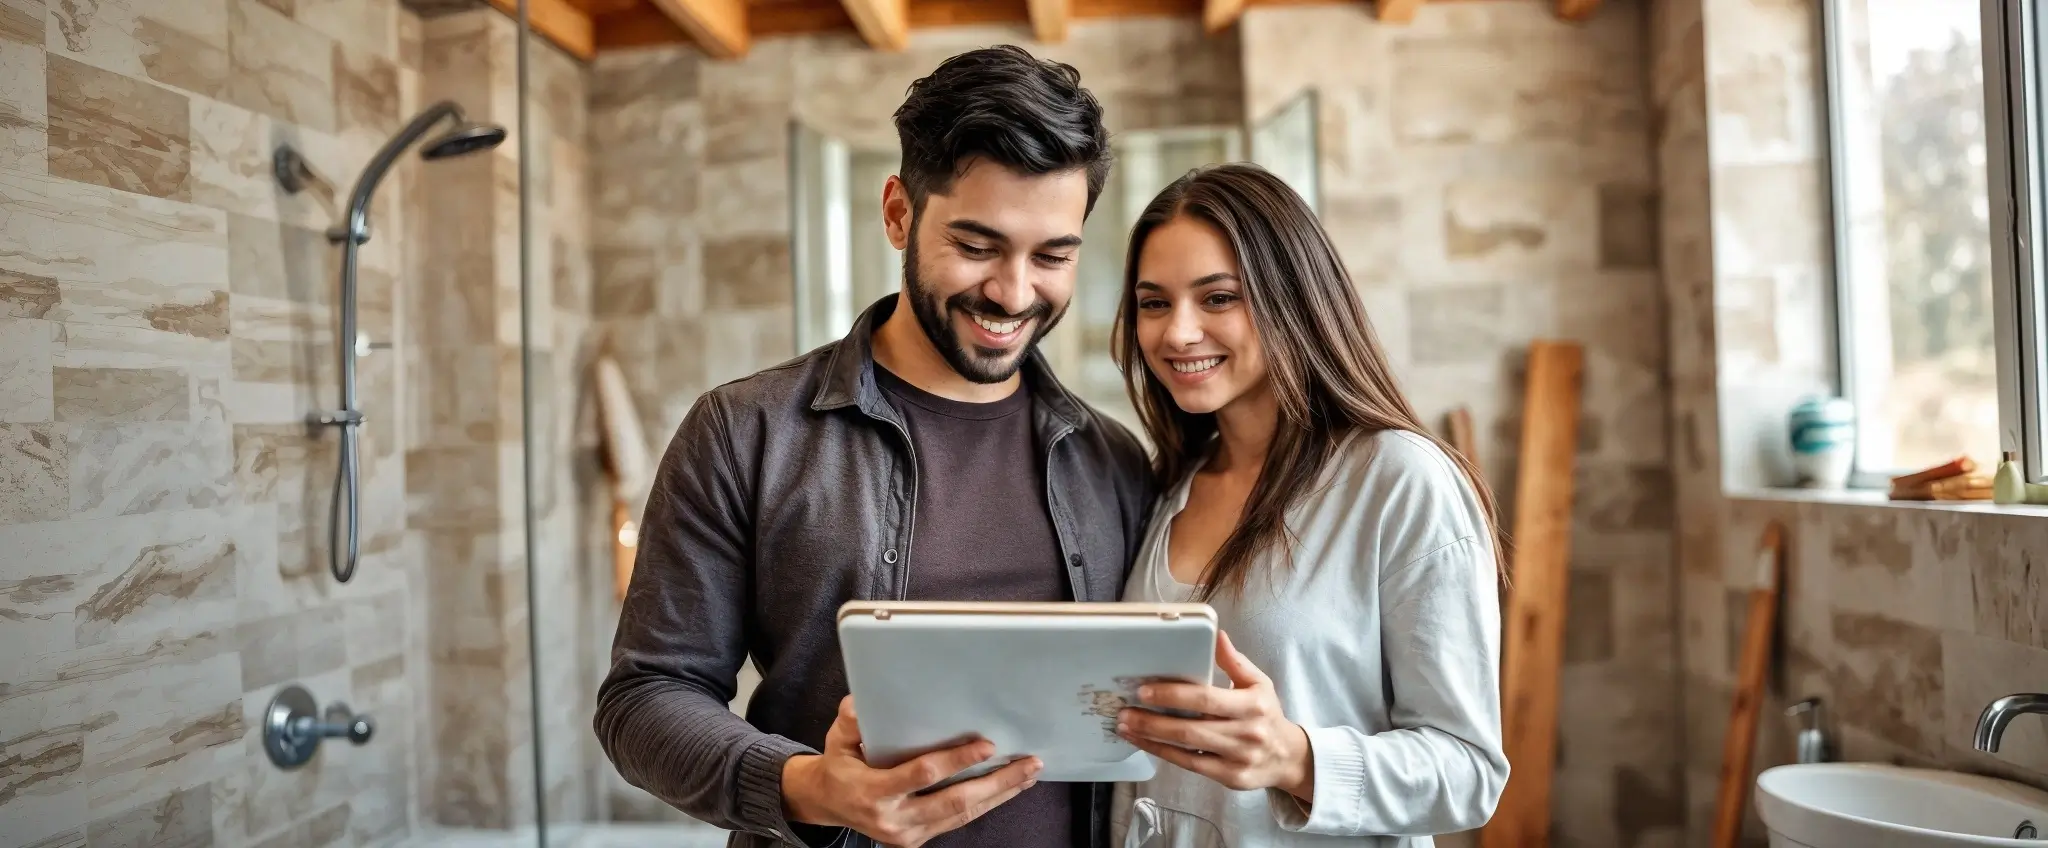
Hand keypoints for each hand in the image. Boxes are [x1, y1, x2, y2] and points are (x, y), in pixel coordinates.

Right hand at [783, 696, 1042, 846]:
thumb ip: (851, 721)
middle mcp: (893, 818)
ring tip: (1027, 774)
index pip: (923, 775)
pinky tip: (1006, 789)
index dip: (957, 761)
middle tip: (1026, 763)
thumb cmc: (840, 765)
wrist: (829, 804)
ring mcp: (908, 834)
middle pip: (954, 802)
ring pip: (962, 815)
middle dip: (995, 783)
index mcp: (873, 792)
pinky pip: (957, 821)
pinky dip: (985, 804)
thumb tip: (861, 702)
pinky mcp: (918, 839)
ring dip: (999, 795)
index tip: (986, 745)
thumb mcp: (838, 739)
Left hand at [1118, 631, 1313, 798]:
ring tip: (1126, 726)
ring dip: (1151, 737)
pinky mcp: (1229, 778)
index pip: (1206, 699)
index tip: (1145, 690)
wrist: (1288, 757)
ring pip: (1186, 748)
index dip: (1173, 695)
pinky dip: (1163, 753)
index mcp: (1252, 704)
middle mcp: (1246, 733)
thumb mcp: (1259, 683)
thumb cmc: (1266, 715)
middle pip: (1190, 728)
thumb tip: (1216, 635)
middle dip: (1152, 720)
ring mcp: (1237, 758)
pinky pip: (1189, 764)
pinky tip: (1145, 743)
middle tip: (1125, 710)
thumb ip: (1235, 661)